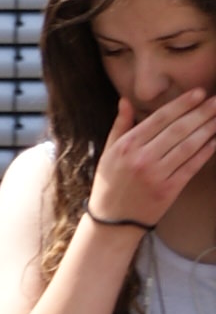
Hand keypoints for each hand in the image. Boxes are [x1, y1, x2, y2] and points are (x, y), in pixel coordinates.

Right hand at [88, 91, 215, 234]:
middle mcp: (142, 158)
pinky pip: (191, 167)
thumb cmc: (110, 183)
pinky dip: (205, 153)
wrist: (112, 221)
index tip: (199, 93)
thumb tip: (126, 100)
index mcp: (127, 146)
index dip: (182, 104)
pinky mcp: (168, 191)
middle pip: (178, 130)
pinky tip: (215, 141)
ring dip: (207, 130)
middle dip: (201, 113)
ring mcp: (156, 175)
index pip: (160, 118)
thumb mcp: (108, 152)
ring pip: (187, 146)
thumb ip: (120, 125)